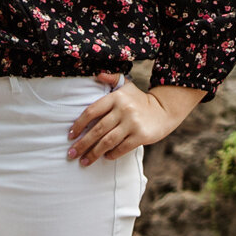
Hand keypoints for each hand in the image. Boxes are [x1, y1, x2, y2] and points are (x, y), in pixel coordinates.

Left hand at [66, 71, 198, 165]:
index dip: (79, 124)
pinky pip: (122, 148)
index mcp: (116, 97)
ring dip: (94, 153)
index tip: (71, 135)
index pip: (91, 111)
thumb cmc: (139, 100)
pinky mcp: (141, 136)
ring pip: (108, 141)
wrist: (164, 110)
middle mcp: (123, 109)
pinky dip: (112, 154)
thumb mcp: (127, 86)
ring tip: (85, 161)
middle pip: (97, 129)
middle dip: (82, 144)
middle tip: (72, 154)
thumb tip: (97, 74)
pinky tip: (105, 157)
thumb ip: (112, 78)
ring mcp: (132, 123)